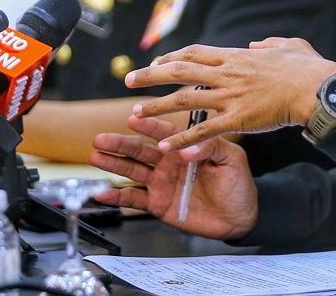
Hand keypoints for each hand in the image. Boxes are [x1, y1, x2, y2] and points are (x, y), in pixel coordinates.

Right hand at [90, 115, 258, 239]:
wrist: (240, 217)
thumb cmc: (238, 184)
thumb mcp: (231, 159)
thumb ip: (211, 147)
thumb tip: (185, 148)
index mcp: (185, 147)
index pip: (163, 133)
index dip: (148, 126)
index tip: (133, 118)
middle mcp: (169, 162)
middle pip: (139, 150)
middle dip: (119, 144)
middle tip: (100, 138)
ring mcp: (161, 183)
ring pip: (132, 170)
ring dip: (113, 164)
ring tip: (96, 157)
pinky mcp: (158, 204)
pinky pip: (134, 199)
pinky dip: (117, 197)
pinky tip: (101, 193)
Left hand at [124, 38, 335, 151]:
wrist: (318, 90)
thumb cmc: (309, 69)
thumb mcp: (289, 45)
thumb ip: (270, 44)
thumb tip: (257, 44)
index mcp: (237, 56)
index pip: (196, 53)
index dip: (173, 56)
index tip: (157, 61)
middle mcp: (228, 74)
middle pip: (180, 70)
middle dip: (151, 74)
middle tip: (129, 79)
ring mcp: (230, 97)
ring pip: (184, 100)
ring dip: (157, 106)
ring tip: (135, 113)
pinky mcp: (238, 120)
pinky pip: (203, 131)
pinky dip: (181, 140)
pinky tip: (164, 147)